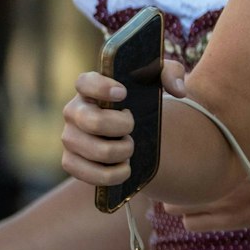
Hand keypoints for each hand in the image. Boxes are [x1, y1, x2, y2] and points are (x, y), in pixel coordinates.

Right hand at [59, 62, 187, 186]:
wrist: (134, 130)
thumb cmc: (141, 100)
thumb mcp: (158, 81)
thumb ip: (172, 74)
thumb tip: (179, 90)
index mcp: (90, 87)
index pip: (84, 82)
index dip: (100, 87)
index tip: (124, 93)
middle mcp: (74, 111)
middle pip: (91, 120)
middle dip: (121, 126)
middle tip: (132, 127)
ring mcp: (70, 137)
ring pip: (94, 150)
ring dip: (120, 152)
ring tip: (129, 148)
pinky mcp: (70, 161)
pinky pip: (85, 173)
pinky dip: (110, 175)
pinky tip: (125, 168)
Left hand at [162, 138, 249, 231]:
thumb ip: (232, 129)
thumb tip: (211, 114)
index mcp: (222, 155)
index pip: (178, 159)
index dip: (173, 158)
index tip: (177, 156)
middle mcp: (217, 180)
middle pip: (171, 185)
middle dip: (174, 180)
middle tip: (182, 174)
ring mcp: (221, 204)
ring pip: (176, 209)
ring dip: (180, 201)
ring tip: (193, 192)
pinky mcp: (229, 222)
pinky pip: (192, 225)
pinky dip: (193, 217)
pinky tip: (206, 207)